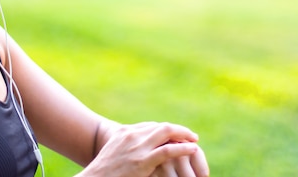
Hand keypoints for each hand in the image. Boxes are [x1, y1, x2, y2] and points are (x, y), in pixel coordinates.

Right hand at [77, 122, 207, 176]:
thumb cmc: (104, 171)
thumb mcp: (114, 153)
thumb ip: (126, 149)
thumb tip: (138, 153)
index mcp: (124, 132)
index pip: (151, 126)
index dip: (166, 130)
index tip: (175, 135)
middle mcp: (131, 135)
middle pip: (160, 127)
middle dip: (177, 130)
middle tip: (190, 135)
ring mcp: (137, 147)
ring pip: (166, 133)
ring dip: (183, 135)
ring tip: (194, 140)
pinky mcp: (142, 161)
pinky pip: (167, 150)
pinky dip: (182, 148)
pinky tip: (192, 149)